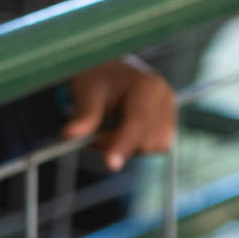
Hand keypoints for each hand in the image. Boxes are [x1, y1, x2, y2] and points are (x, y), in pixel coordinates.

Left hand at [61, 57, 175, 170]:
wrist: (110, 73)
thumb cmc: (97, 79)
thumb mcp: (86, 92)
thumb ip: (84, 116)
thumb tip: (69, 135)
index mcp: (147, 86)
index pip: (138, 123)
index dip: (124, 145)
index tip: (111, 164)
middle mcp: (165, 99)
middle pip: (146, 140)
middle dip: (117, 145)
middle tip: (95, 136)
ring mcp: (170, 113)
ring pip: (151, 148)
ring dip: (126, 148)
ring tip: (108, 131)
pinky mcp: (168, 125)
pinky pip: (153, 148)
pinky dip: (134, 147)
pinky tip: (121, 133)